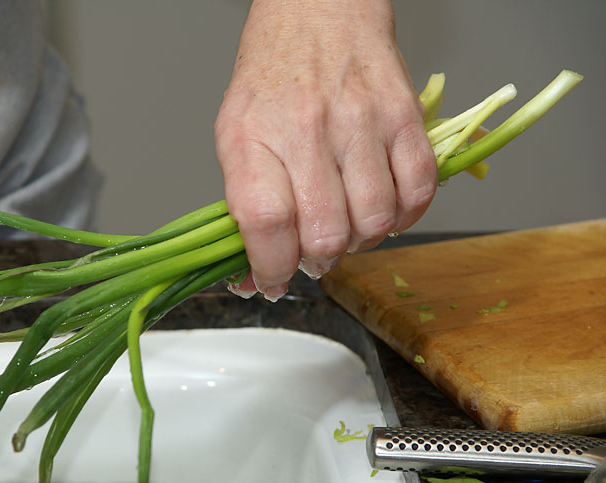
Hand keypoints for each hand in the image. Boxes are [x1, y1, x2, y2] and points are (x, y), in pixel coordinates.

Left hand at [215, 0, 436, 300]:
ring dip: (359, 243)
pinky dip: (403, 217)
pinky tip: (383, 211)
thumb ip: (243, 206)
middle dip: (316, 262)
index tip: (270, 282)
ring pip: (373, 222)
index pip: (266, 224)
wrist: (318, 9)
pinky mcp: (404, 116)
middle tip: (311, 256)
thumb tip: (253, 275)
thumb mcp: (236, 135)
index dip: (270, 268)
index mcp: (252, 136)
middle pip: (324, 234)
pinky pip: (418, 192)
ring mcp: (360, 121)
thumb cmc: (273, 77)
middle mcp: (306, 128)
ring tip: (346, 229)